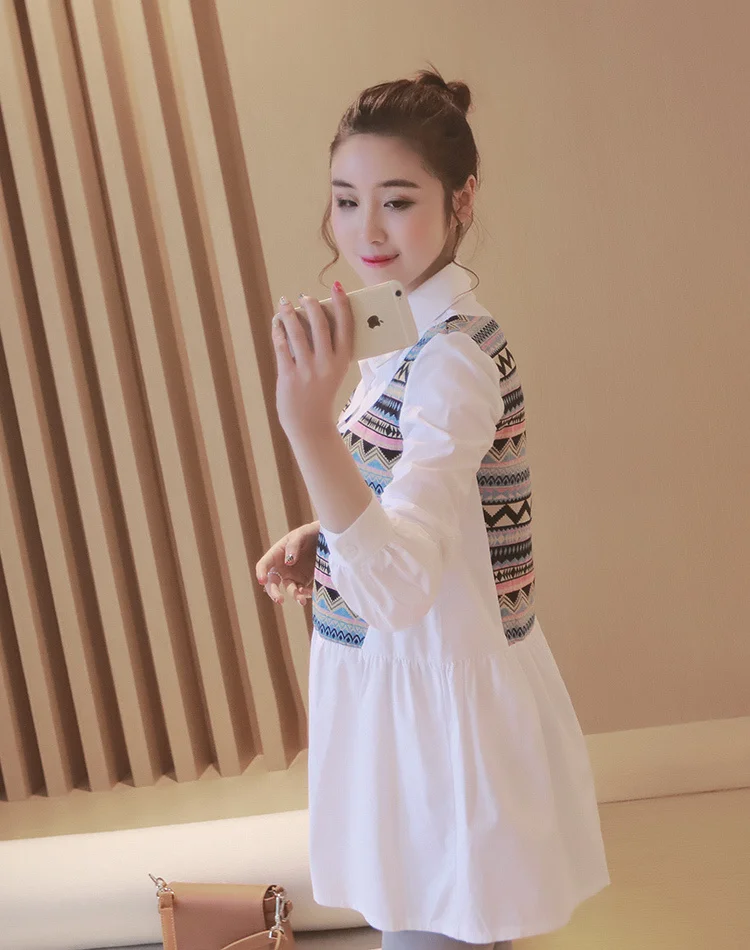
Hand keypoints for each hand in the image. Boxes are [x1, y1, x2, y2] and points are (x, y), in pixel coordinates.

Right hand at [256, 521, 319, 605]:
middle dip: (274, 592)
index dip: (261, 573)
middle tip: (280, 600)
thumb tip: (288, 561)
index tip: (262, 580)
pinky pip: (303, 591)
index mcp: (276, 554)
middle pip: (272, 582)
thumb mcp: (301, 533)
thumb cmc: (310, 533)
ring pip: (289, 589)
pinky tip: (311, 592)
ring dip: (294, 595)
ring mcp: (293, 576)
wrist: (327, 537)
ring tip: (301, 600)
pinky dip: (305, 594)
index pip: (264, 565)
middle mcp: (282, 567)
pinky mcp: (305, 581)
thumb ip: (293, 545)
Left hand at [272, 282, 353, 438]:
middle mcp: (327, 364)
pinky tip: (276, 324)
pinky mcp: (289, 376)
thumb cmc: (322, 394)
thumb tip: (313, 318)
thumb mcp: (334, 371)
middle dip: (311, 305)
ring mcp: (307, 370)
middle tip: (304, 296)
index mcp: (343, 361)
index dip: (341, 304)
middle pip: (319, 324)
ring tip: (284, 303)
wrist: (310, 424)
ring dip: (289, 314)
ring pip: (297, 333)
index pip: (345, 326)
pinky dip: (278, 332)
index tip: (337, 286)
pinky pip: (282, 347)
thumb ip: (328, 348)